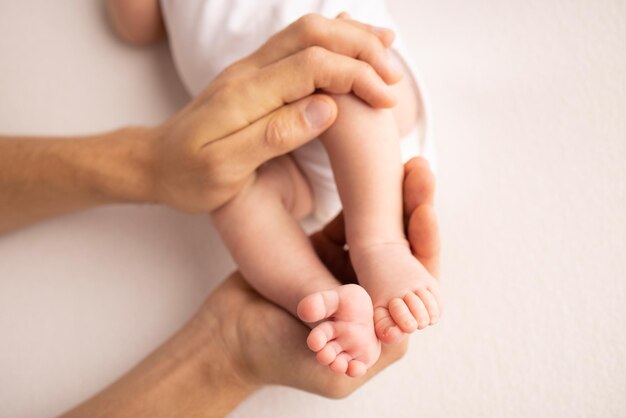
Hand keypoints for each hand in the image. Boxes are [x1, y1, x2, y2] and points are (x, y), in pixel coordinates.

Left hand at [148, 14, 402, 211]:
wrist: (155, 163)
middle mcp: (248, 72)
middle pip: (313, 35)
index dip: (355, 75)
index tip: (385, 99)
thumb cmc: (187, 175)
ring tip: (386, 48)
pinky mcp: (253, 76)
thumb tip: (326, 109)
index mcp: (245, 95)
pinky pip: (296, 45)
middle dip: (360, 49)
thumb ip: (273, 136)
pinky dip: (331, 42)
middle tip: (392, 77)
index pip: (312, 65)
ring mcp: (249, 70)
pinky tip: (350, 46)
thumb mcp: (225, 170)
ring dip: (349, 38)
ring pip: (306, 32)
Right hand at [202, 157, 438, 396]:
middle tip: (420, 170)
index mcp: (383, 328)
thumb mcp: (324, 359)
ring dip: (392, 200)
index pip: (417, 283)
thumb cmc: (275, 357)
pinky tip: (371, 175)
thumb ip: (352, 334)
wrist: (226, 339)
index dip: (424, 243)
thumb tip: (381, 310)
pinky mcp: (326, 252)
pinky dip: (361, 202)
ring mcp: (350, 273)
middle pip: (404, 249)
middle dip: (414, 208)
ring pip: (380, 231)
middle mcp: (373, 298)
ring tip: (404, 165)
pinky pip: (351, 224)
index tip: (424, 209)